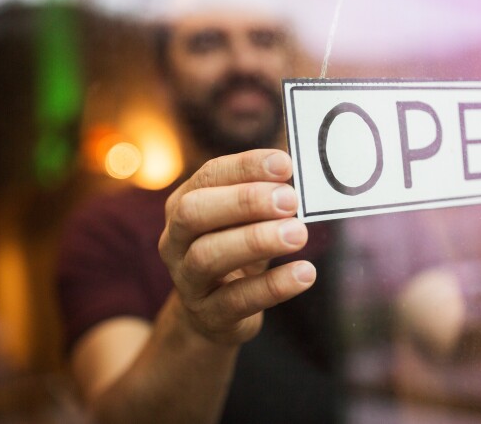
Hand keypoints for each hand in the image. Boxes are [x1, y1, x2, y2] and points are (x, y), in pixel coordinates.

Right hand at [157, 149, 314, 345]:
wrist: (216, 314)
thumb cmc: (237, 250)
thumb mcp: (247, 221)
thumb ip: (268, 196)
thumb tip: (302, 167)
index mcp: (184, 203)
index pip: (210, 175)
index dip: (246, 167)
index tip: (285, 164)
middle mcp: (176, 239)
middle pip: (194, 212)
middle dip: (244, 201)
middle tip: (290, 200)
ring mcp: (186, 279)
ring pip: (208, 255)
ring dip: (256, 240)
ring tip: (299, 234)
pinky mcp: (208, 315)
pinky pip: (236, 300)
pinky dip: (273, 286)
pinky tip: (304, 273)